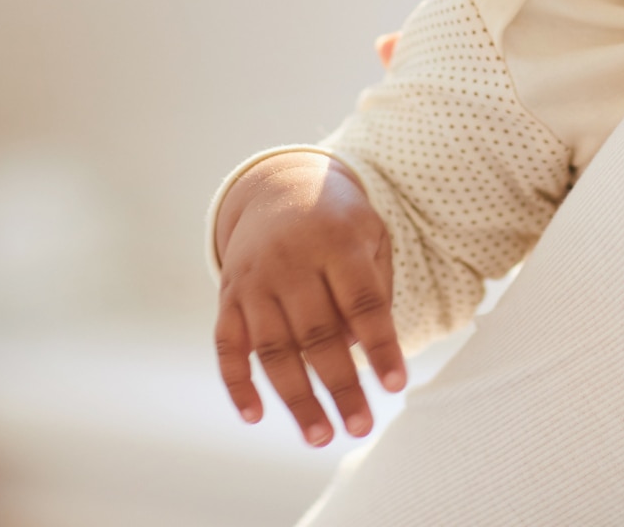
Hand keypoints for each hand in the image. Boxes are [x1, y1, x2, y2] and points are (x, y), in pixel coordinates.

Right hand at [213, 153, 404, 444]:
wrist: (279, 187)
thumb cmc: (338, 223)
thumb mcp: (370, 234)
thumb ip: (376, 288)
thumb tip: (364, 353)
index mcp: (337, 242)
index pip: (363, 301)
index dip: (381, 344)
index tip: (396, 386)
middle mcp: (292, 261)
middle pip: (318, 333)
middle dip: (341, 386)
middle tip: (361, 427)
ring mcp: (255, 281)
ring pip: (273, 349)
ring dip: (296, 398)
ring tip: (321, 436)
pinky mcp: (228, 297)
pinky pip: (227, 347)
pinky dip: (238, 384)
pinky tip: (255, 416)